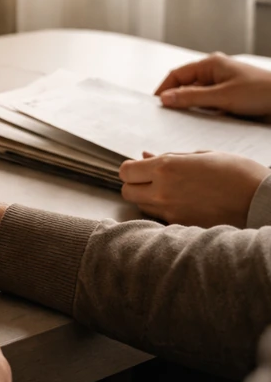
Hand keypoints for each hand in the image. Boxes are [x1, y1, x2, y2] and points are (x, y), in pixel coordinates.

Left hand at [120, 151, 270, 226]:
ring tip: (171, 191)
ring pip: (141, 205)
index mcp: (166, 168)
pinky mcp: (180, 226)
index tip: (141, 167)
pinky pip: (159, 217)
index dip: (132, 168)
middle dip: (135, 184)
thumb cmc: (237, 172)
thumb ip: (170, 157)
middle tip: (152, 179)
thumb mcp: (203, 155)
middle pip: (127, 191)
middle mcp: (162, 191)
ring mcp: (170, 211)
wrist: (262, 201)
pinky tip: (181, 203)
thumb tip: (145, 156)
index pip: (126, 171)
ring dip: (147, 198)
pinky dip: (163, 210)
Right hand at [155, 53, 270, 118]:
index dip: (164, 90)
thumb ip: (191, 98)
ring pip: (197, 96)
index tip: (156, 107)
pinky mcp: (230, 96)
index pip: (176, 75)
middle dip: (177, 101)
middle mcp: (215, 72)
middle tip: (168, 118)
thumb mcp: (222, 97)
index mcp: (210, 64)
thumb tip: (165, 99)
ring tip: (186, 122)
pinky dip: (204, 112)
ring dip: (192, 108)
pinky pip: (209, 104)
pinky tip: (204, 122)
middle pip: (185, 86)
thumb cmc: (261, 93)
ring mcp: (222, 84)